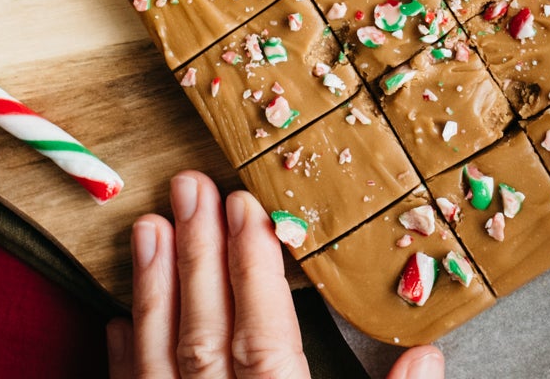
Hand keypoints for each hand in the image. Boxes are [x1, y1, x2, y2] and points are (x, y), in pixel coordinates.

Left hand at [108, 171, 445, 378]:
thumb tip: (429, 353)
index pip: (265, 337)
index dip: (254, 271)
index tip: (244, 208)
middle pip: (206, 335)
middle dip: (199, 257)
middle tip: (189, 189)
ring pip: (160, 360)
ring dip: (153, 291)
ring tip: (146, 229)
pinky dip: (125, 359)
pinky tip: (119, 320)